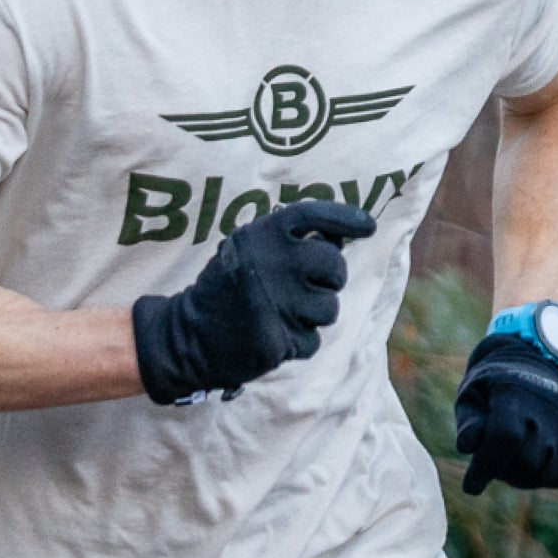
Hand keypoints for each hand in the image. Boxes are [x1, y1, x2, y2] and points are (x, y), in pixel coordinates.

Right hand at [131, 201, 376, 404]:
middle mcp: (272, 263)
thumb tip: (341, 236)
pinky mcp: (279, 338)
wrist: (189, 337)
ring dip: (313, 315)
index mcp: (260, 235)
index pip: (313, 214)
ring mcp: (277, 302)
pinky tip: (274, 336)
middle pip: (334, 265)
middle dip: (330, 278)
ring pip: (329, 308)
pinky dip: (298, 343)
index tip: (368, 227)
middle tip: (310, 285)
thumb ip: (286, 241)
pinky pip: (313, 340)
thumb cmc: (228, 289)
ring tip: (282, 314)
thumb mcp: (246, 250)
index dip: (346, 218)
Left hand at [452, 334, 557, 493]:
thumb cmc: (492, 389)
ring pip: (547, 474)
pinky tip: (533, 461)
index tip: (470, 487)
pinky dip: (546, 477)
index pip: (504, 438)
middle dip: (502, 471)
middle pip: (526, 461)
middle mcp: (549, 409)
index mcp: (515, 394)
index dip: (485, 468)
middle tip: (492, 462)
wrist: (532, 367)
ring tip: (512, 458)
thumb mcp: (471, 397)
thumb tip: (467, 447)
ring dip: (524, 477)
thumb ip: (469, 423)